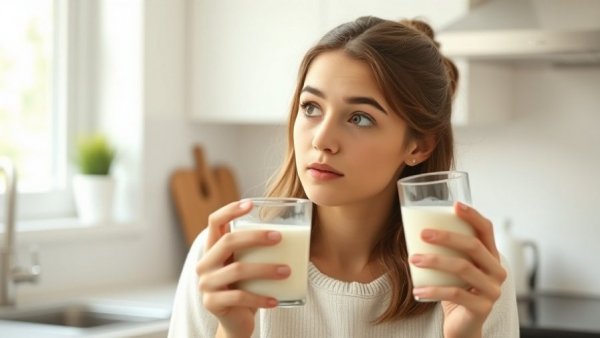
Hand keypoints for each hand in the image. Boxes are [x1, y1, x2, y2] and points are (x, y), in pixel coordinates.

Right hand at [196, 200, 290, 337]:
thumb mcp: (248, 264)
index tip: (251, 204)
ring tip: (287, 271)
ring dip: (265, 269)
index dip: (230, 210)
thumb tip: (292, 230)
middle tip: (279, 237)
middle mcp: (205, 263)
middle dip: (255, 237)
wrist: (235, 321)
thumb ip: (256, 249)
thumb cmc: (246, 286)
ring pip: (237, 269)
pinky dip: (260, 298)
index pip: (214, 222)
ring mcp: (206, 284)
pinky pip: (239, 297)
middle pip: (228, 241)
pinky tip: (276, 300)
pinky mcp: (212, 303)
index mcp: (212, 249)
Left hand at [409, 202, 506, 337]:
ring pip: (463, 268)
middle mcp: (496, 271)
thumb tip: (416, 226)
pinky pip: (455, 294)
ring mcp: (492, 290)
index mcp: (490, 256)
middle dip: (447, 237)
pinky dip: (433, 291)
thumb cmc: (454, 290)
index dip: (473, 215)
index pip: (486, 230)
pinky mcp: (482, 308)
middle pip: (473, 246)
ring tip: (413, 259)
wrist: (462, 325)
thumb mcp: (452, 267)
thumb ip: (446, 250)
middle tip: (423, 234)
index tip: (454, 205)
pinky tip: (417, 290)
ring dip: (435, 261)